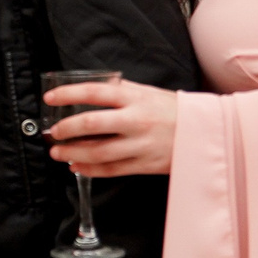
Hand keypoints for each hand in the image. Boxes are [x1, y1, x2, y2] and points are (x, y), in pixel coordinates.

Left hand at [45, 77, 178, 175]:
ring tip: (58, 152)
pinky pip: (111, 170)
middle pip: (91, 123)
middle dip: (66, 129)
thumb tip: (93, 87)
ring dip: (73, 153)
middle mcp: (136, 120)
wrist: (208, 133)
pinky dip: (90, 170)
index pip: (94, 92)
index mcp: (135, 98)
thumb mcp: (149, 92)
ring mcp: (140, 145)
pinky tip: (77, 166)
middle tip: (53, 132)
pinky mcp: (145, 165)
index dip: (68, 94)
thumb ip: (121, 90)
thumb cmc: (174, 110)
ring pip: (98, 152)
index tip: (49, 98)